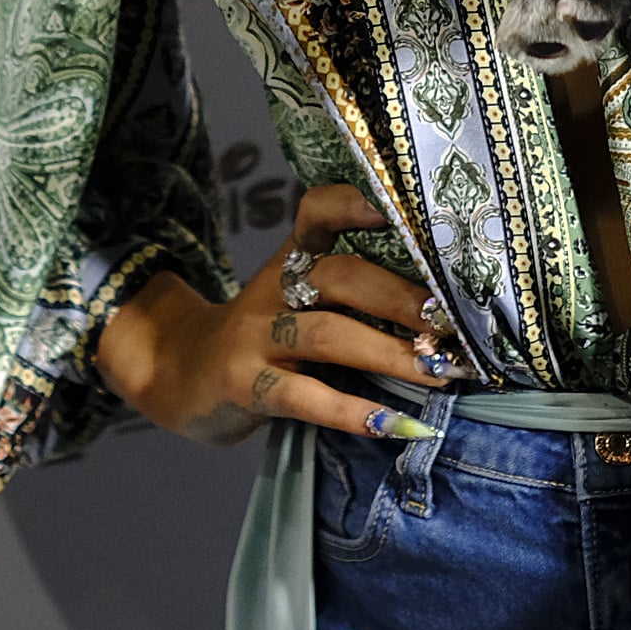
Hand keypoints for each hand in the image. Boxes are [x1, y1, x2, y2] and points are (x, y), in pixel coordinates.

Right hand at [92, 183, 456, 445]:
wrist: (176, 374)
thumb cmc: (262, 340)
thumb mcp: (294, 302)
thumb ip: (350, 297)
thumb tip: (446, 314)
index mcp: (291, 262)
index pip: (318, 212)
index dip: (355, 203)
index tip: (402, 207)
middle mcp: (273, 290)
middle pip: (339, 277)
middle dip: (401, 298)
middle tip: (454, 323)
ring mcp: (254, 338)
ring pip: (328, 336)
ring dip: (391, 354)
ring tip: (441, 372)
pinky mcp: (242, 385)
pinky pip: (303, 397)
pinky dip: (352, 413)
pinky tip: (395, 426)